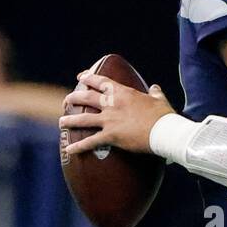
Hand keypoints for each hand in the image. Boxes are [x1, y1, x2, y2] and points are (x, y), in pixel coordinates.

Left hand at [59, 71, 174, 154]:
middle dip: (73, 98)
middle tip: (66, 101)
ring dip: (70, 120)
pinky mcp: (110, 136)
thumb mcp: (159, 100)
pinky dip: (78, 146)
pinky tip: (69, 149)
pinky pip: (90, 141)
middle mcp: (112, 104)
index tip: (81, 77)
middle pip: (86, 98)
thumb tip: (155, 87)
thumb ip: (155, 93)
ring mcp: (109, 120)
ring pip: (83, 119)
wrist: (164, 131)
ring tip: (61, 122)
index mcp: (122, 93)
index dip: (88, 78)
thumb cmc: (163, 116)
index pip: (101, 81)